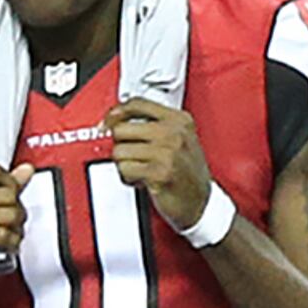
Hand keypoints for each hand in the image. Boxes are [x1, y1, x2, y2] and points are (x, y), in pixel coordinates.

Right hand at [0, 167, 28, 300]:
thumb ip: (8, 187)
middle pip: (8, 194)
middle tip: (12, 225)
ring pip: (10, 215)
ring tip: (9, 237)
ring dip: (17, 230)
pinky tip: (6, 248)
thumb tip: (28, 168)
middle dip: (18, 212)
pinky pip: (4, 235)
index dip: (11, 185)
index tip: (10, 200)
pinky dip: (13, 244)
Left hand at [108, 98, 215, 227]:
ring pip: (119, 151)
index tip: (107, 122)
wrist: (200, 203)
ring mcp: (167, 152)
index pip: (137, 104)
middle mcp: (174, 133)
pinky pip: (124, 169)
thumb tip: (114, 121)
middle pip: (121, 129)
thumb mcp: (179, 139)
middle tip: (134, 157)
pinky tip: (142, 180)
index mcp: (179, 120)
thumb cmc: (187, 173)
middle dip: (122, 146)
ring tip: (141, 170)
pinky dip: (128, 178)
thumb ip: (152, 125)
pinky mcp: (159, 172)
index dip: (116, 113)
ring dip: (125, 165)